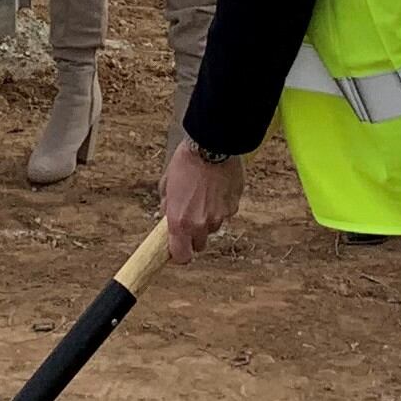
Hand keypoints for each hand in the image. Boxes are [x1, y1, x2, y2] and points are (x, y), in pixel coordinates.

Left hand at [160, 138, 243, 261]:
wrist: (212, 144)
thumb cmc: (186, 162)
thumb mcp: (167, 183)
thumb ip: (167, 205)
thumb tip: (167, 215)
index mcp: (180, 221)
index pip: (181, 256)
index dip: (179, 254)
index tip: (178, 247)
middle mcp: (200, 224)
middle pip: (199, 244)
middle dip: (195, 235)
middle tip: (191, 215)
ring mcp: (220, 217)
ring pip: (214, 227)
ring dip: (208, 219)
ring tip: (205, 195)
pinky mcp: (233, 206)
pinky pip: (226, 213)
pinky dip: (221, 206)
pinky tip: (216, 188)